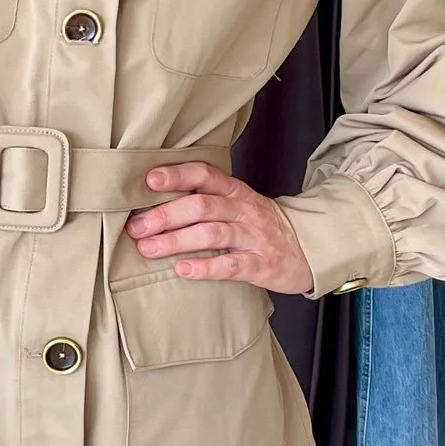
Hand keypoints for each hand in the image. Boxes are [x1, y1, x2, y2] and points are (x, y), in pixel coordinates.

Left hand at [127, 162, 312, 293]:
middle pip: (202, 206)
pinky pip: (231, 265)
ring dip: (177, 241)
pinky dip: (205, 267)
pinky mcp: (260, 264)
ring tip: (149, 249)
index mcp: (234, 191)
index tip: (150, 180)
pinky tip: (183, 270)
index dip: (178, 175)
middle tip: (137, 227)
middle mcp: (243, 210)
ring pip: (212, 233)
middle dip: (166, 215)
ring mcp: (253, 237)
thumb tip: (152, 204)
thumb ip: (204, 199)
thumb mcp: (238, 204)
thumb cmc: (260, 226)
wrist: (307, 248)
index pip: (205, 175)